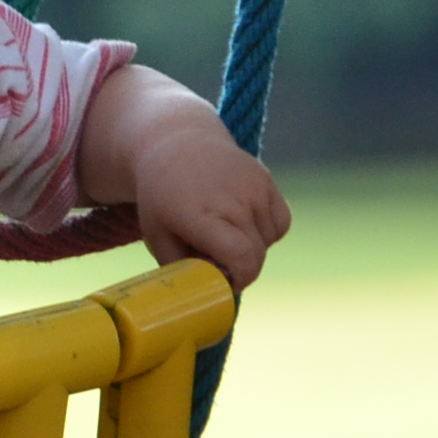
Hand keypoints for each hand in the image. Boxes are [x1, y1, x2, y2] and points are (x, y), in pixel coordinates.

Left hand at [126, 110, 291, 290]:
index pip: (241, 257)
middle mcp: (233, 199)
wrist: (176, 142)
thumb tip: (204, 295)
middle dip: (240, 269)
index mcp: (202, 215)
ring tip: (225, 236)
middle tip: (215, 260)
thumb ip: (182, 269)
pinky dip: (267, 232)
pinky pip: (280, 222)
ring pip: (269, 241)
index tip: (223, 281)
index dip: (238, 279)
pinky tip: (243, 224)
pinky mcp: (267, 181)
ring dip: (252, 249)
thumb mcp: (158, 237)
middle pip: (256, 255)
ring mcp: (254, 188)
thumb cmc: (162, 198)